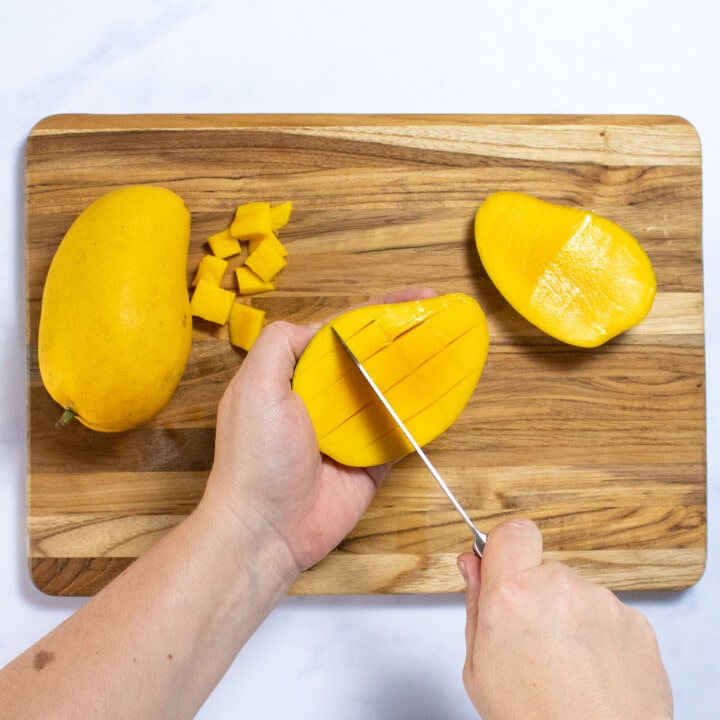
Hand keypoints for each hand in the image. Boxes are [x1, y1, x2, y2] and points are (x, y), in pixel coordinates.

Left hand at [202, 288, 435, 580]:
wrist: (268, 530)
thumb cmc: (256, 457)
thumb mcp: (255, 387)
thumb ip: (280, 345)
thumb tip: (320, 325)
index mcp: (297, 375)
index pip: (344, 331)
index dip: (379, 310)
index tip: (416, 297)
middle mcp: (326, 397)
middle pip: (373, 356)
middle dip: (406, 335)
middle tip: (444, 317)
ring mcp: (352, 428)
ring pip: (391, 390)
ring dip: (419, 369)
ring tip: (453, 347)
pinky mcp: (373, 459)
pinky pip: (403, 431)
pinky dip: (423, 413)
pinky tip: (447, 393)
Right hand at [458, 518, 672, 719]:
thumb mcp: (479, 669)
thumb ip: (475, 606)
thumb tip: (472, 565)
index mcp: (513, 595)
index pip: (512, 531)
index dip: (506, 547)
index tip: (504, 569)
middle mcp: (560, 588)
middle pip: (544, 569)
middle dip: (536, 594)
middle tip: (532, 643)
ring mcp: (603, 603)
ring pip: (576, 593)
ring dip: (569, 618)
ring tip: (567, 668)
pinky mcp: (637, 623)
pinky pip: (609, 615)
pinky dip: (600, 637)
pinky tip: (593, 674)